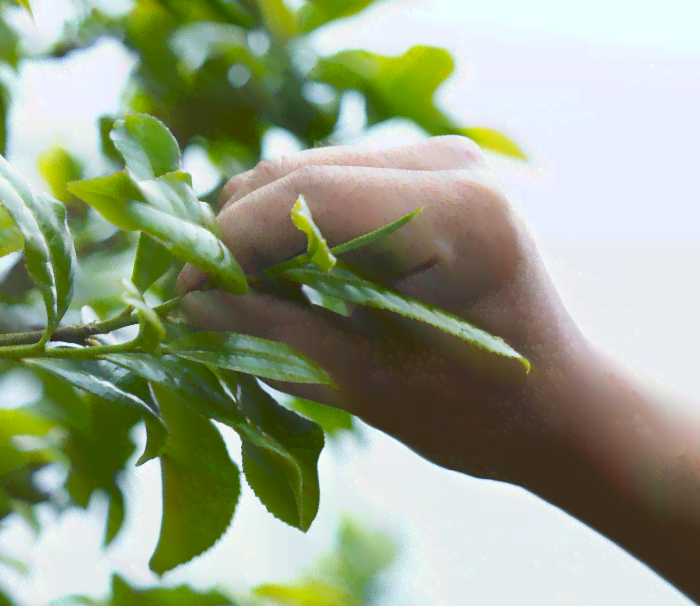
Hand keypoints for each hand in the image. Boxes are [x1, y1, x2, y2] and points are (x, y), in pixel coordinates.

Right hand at [175, 136, 588, 487]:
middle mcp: (451, 163)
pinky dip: (290, 234)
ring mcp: (439, 160)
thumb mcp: (373, 384)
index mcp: (458, 214)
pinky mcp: (422, 175)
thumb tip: (189, 302)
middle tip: (205, 305)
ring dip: (258, 236)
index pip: (305, 199)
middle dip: (235, 239)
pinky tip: (285, 284)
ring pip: (301, 177)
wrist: (555, 405)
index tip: (181, 295)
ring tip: (245, 301)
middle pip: (295, 175)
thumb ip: (277, 335)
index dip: (227, 244)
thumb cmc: (483, 414)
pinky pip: (326, 189)